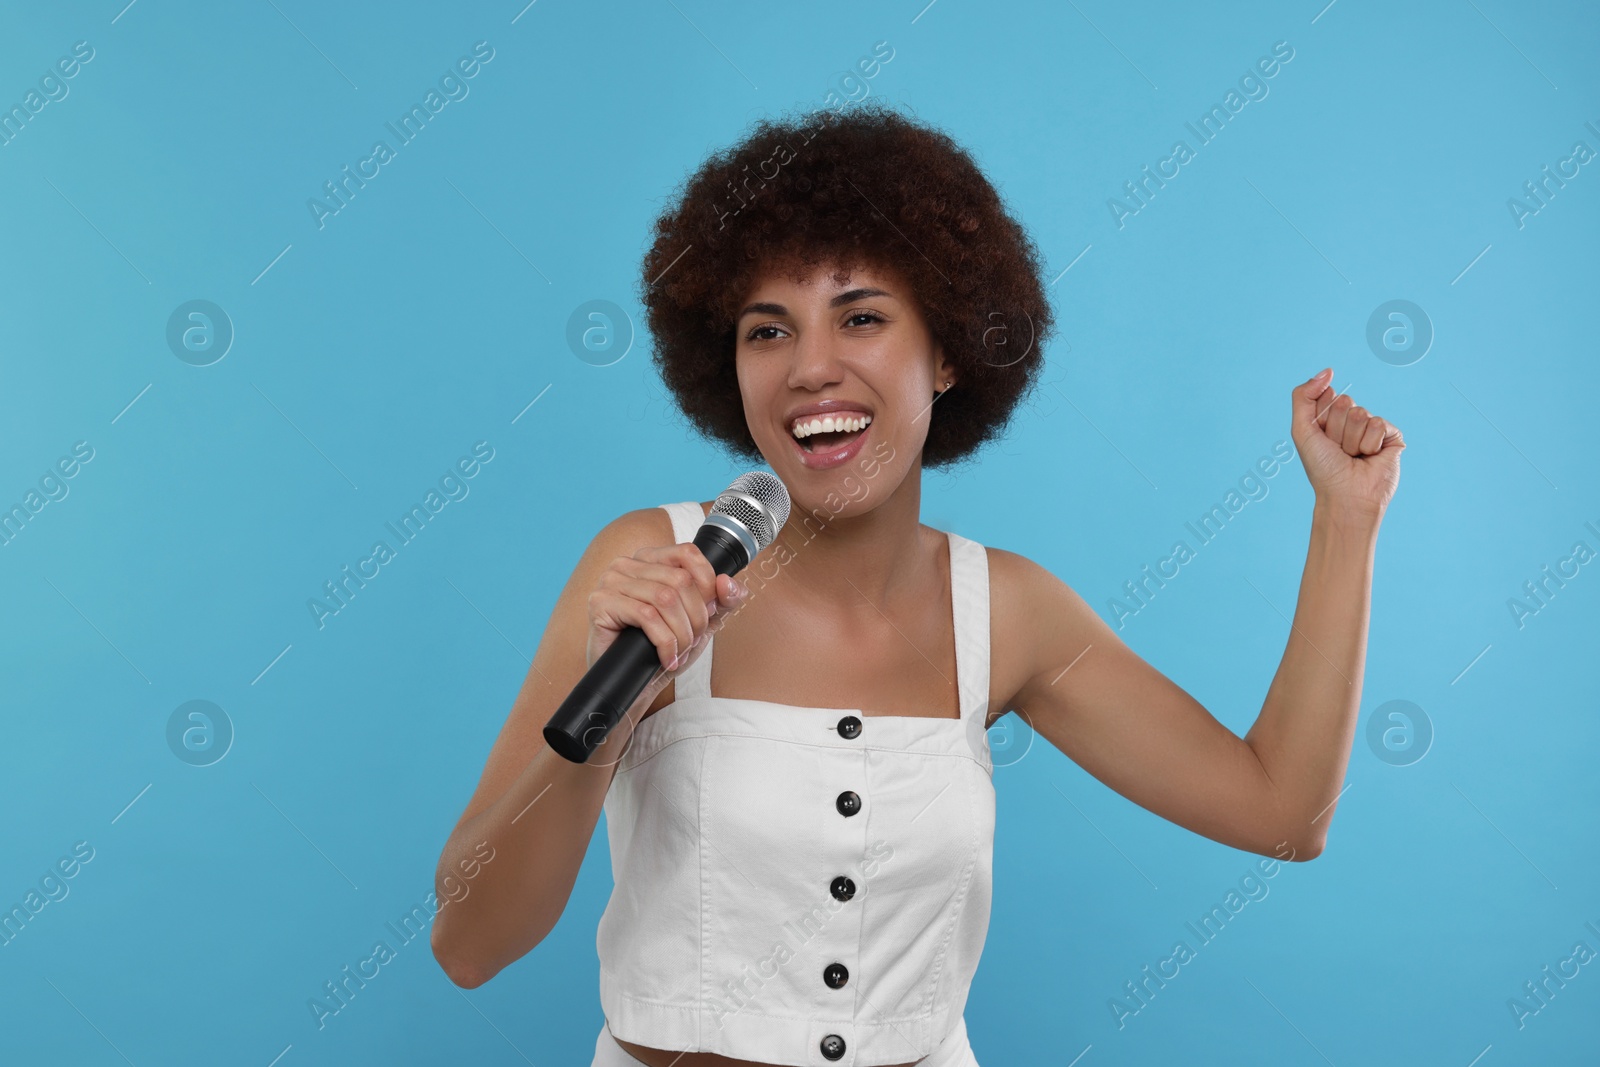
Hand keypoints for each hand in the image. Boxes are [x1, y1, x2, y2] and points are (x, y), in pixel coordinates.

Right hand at [586, 542, 746, 708]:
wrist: (632, 684)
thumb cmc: (661, 649)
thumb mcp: (700, 623)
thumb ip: (721, 601)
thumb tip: (729, 583)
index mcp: (650, 559)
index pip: (688, 553)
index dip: (707, 584)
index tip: (708, 613)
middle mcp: (627, 564)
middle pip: (680, 579)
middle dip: (695, 618)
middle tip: (691, 642)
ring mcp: (611, 581)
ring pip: (665, 598)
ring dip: (681, 633)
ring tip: (679, 652)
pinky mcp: (601, 603)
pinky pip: (646, 616)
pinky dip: (664, 642)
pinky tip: (666, 658)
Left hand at [1291, 368, 1404, 519]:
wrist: (1346, 496)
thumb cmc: (1322, 468)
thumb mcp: (1301, 430)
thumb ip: (1303, 396)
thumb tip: (1328, 371)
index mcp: (1329, 418)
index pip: (1327, 396)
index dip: (1321, 418)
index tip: (1321, 437)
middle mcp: (1350, 421)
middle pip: (1344, 402)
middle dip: (1336, 429)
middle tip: (1338, 451)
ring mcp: (1371, 428)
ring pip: (1360, 413)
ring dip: (1351, 439)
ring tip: (1352, 457)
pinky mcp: (1391, 437)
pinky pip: (1379, 423)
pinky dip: (1370, 443)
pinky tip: (1369, 457)